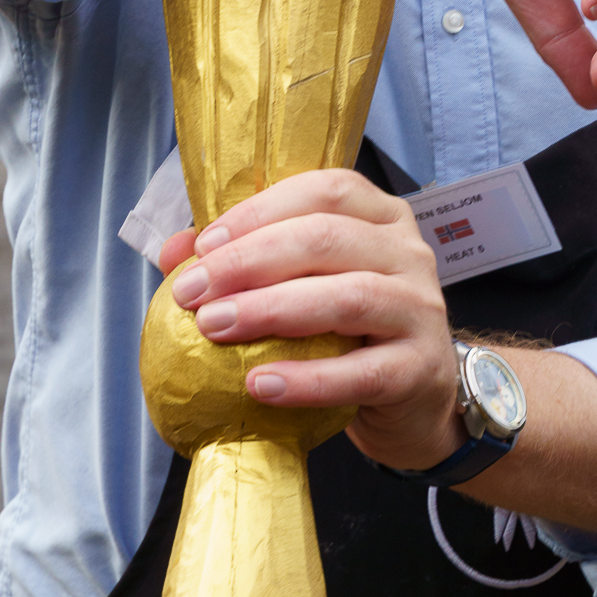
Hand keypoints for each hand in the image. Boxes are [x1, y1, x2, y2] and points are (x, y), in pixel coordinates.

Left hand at [158, 169, 460, 468]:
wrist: (417, 404)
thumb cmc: (354, 336)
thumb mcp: (305, 288)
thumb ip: (247, 262)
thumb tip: (175, 251)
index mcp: (380, 217)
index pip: (323, 192)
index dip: (259, 212)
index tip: (203, 245)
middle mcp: (408, 252)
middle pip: (326, 239)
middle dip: (248, 261)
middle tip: (192, 293)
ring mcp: (421, 308)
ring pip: (346, 296)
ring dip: (271, 310)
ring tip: (214, 328)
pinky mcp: (421, 368)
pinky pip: (362, 371)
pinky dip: (308, 379)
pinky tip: (261, 385)